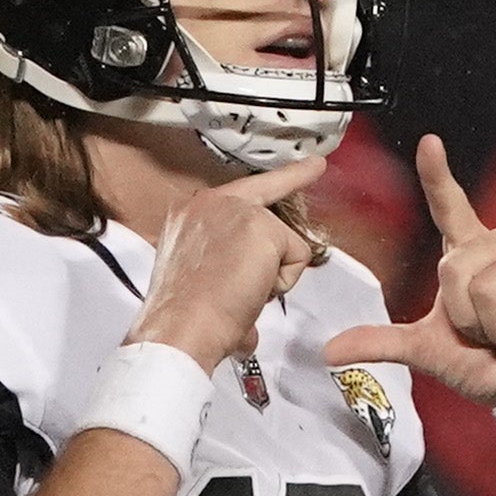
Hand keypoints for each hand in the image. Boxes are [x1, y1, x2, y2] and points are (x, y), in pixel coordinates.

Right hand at [127, 154, 328, 370]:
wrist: (181, 327)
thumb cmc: (184, 316)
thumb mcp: (196, 282)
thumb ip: (224, 278)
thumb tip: (246, 329)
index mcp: (188, 215)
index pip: (237, 195)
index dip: (273, 184)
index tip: (306, 166)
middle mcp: (208, 203)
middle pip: (266, 197)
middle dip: (291, 187)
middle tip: (315, 167)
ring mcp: (235, 209)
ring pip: (281, 240)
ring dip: (271, 275)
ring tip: (240, 295)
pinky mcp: (261, 226)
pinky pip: (297, 256)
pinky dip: (282, 282)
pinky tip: (252, 293)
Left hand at [324, 136, 495, 418]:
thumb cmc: (487, 366)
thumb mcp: (427, 352)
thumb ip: (382, 343)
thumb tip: (328, 351)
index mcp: (470, 254)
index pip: (449, 207)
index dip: (437, 176)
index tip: (428, 142)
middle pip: (454, 267)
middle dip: (464, 317)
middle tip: (489, 335)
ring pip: (488, 284)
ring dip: (493, 326)